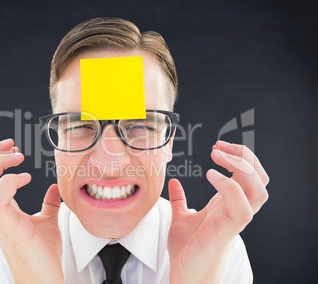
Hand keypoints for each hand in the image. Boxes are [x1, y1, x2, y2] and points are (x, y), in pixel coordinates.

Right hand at [0, 139, 63, 283]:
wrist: (45, 278)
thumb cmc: (43, 253)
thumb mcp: (47, 221)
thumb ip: (48, 204)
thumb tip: (54, 189)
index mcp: (1, 208)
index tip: (12, 146)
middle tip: (10, 144)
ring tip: (17, 157)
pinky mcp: (7, 227)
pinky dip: (8, 182)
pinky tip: (26, 178)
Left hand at [168, 141, 268, 283]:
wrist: (184, 274)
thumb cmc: (186, 248)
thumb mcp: (180, 216)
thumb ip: (179, 200)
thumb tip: (174, 182)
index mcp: (227, 203)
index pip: (249, 175)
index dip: (238, 156)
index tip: (216, 146)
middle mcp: (235, 209)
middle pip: (260, 178)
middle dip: (244, 156)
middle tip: (219, 146)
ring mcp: (234, 219)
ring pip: (259, 190)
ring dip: (242, 167)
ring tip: (218, 155)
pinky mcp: (228, 231)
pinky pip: (241, 207)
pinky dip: (230, 187)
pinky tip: (211, 175)